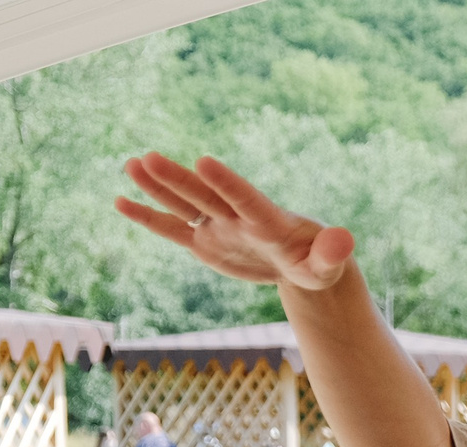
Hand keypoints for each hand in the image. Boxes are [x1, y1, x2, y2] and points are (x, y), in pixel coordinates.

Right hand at [116, 152, 355, 290]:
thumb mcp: (326, 267)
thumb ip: (332, 254)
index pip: (245, 199)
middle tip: (149, 158)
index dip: (226, 183)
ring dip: (159, 188)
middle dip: (178, 180)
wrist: (300, 264)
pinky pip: (173, 230)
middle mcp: (237, 219)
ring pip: (184, 206)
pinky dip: (149, 218)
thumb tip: (345, 241)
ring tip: (132, 164)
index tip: (203, 162)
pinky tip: (121, 202)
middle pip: (205, 197)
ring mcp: (218, 228)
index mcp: (267, 222)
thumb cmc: (317, 265)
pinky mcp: (205, 243)